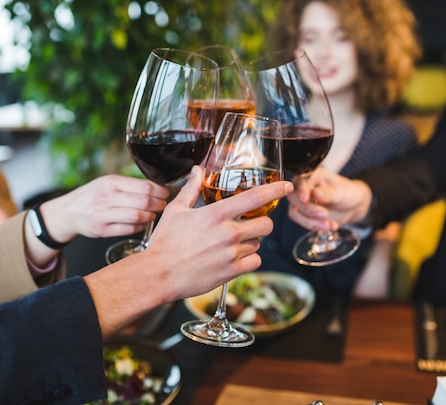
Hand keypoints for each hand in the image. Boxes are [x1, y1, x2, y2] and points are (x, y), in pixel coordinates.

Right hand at [41, 175, 169, 242]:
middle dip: (158, 204)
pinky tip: (142, 223)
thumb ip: (129, 185)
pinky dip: (140, 227)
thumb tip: (157, 188)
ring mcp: (104, 215)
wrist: (68, 212)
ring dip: (150, 216)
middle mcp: (107, 197)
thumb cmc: (93, 195)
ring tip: (153, 214)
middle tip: (163, 205)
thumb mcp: (107, 182)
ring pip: (138, 216)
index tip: (165, 193)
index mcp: (111, 182)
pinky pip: (129, 229)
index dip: (160, 191)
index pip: (144, 186)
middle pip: (144, 201)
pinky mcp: (102, 230)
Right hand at [85, 166, 293, 336]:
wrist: (158, 274)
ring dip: (251, 242)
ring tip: (231, 243)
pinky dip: (249, 259)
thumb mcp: (176, 210)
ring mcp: (232, 253)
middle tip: (249, 225)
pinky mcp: (232, 272)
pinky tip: (234, 258)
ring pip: (259, 243)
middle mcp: (229, 232)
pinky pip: (255, 261)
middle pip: (266, 224)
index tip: (287, 187)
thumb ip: (191, 188)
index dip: (276, 190)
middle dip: (262, 223)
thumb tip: (197, 170)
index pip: (255, 197)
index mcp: (217, 213)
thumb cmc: (165, 242)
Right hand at [287, 167, 372, 230]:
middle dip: (308, 209)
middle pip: (294, 198)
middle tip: (325, 215)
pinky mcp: (304, 215)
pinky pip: (302, 222)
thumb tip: (316, 194)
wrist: (352, 206)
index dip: (301, 190)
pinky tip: (330, 226)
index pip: (301, 181)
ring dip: (311, 222)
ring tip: (329, 225)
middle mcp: (304, 187)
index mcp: (312, 175)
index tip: (304, 199)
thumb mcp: (342, 191)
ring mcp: (302, 202)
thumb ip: (329, 192)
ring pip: (295, 213)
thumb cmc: (347, 193)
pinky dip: (315, 226)